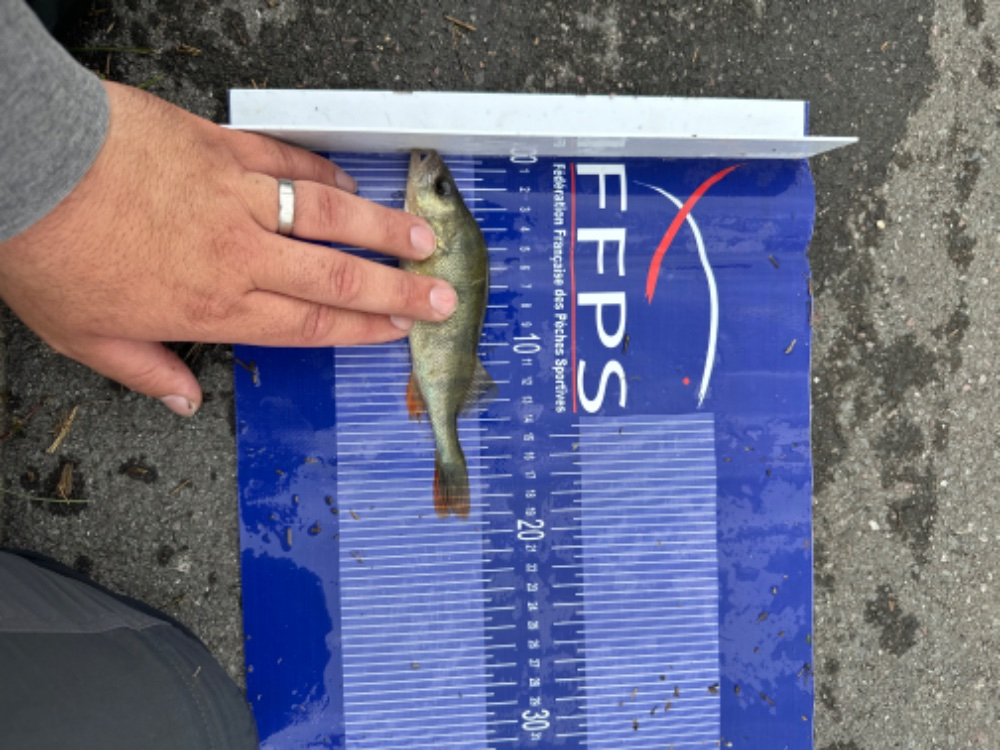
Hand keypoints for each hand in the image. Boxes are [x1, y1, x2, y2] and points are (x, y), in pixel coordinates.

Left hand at [0, 81, 455, 415]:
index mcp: (213, 306)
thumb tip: (184, 401)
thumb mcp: (85, 334)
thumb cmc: (48, 249)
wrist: (27, 163)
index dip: (362, 330)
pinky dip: (324, 172)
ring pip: (329, 217)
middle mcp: (239, 254)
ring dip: (382, 230)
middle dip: (398, 290)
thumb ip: (147, 369)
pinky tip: (349, 182)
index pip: (309, 324)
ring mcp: (236, 196)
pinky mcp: (221, 148)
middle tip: (441, 298)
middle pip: (338, 277)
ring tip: (423, 239)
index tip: (397, 331)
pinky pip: (288, 162)